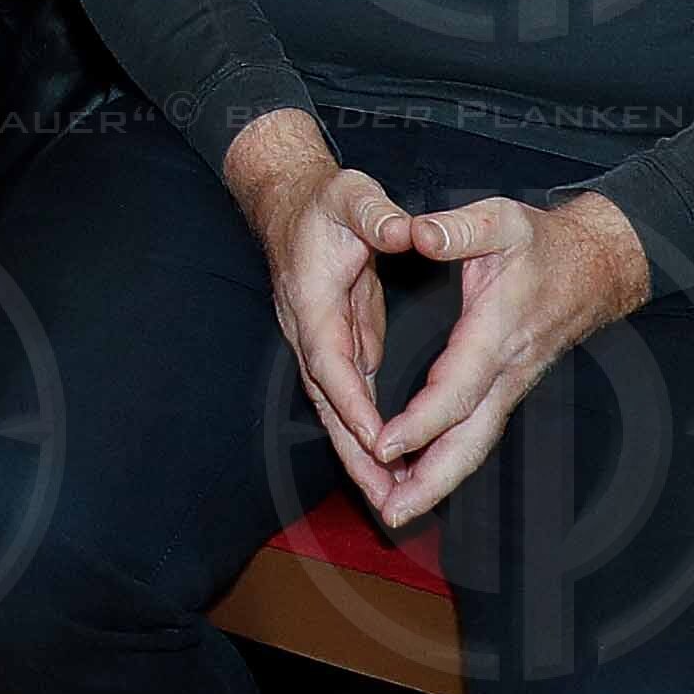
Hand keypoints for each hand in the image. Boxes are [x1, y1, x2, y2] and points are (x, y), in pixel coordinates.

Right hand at [226, 118, 410, 516]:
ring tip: (390, 499)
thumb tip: (403, 229)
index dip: (353, 402)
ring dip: (359, 455)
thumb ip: (375, 214)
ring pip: (336, 408)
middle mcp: (308, 330)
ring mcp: (319, 341)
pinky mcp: (337, 345)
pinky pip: (349, 398)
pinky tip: (389, 463)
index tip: (379, 439)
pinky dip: (366, 433)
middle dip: (354, 453)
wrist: (290, 202)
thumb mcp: (352, 195)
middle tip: (387, 498)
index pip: (328, 360)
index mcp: (311, 299)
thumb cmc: (326, 200)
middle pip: (328, 402)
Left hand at [353, 189, 653, 525]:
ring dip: (438, 480)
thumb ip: (459, 229)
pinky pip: (477, 432)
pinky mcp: (507, 388)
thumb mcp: (501, 220)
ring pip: (475, 443)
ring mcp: (511, 384)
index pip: (457, 388)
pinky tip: (418, 479)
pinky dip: (448, 461)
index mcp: (498, 331)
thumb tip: (418, 233)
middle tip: (391, 511)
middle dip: (431, 479)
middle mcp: (507, 370)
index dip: (421, 420)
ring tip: (395, 511)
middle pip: (470, 439)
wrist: (596, 267)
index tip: (382, 444)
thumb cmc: (542, 242)